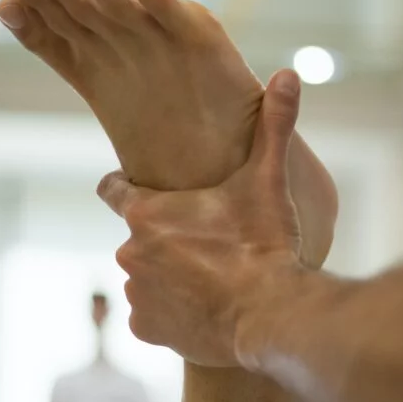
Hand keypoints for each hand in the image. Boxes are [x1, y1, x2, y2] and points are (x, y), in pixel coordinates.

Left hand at [98, 70, 314, 366]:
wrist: (271, 315)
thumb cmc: (266, 245)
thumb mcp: (268, 182)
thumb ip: (273, 126)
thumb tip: (289, 72)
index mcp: (145, 213)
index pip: (113, 190)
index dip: (124, 187)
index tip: (134, 187)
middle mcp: (129, 252)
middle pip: (140, 238)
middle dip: (166, 239)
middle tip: (206, 244)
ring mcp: (136, 293)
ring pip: (147, 277)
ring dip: (169, 276)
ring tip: (208, 278)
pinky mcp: (145, 329)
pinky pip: (152, 315)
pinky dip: (171, 313)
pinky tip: (202, 308)